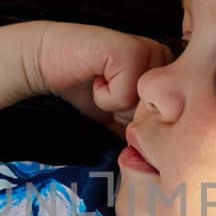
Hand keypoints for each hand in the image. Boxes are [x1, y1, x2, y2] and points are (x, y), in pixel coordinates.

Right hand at [31, 21, 174, 138]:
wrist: (49, 61)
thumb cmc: (84, 87)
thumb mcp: (119, 114)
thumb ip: (141, 130)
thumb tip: (157, 163)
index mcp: (165, 73)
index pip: (161, 122)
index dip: (130, 120)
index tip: (114, 97)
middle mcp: (164, 58)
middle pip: (153, 117)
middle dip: (122, 113)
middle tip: (106, 89)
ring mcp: (150, 52)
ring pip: (139, 109)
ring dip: (112, 104)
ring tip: (101, 82)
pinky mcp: (131, 52)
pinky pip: (124, 98)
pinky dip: (103, 95)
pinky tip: (96, 76)